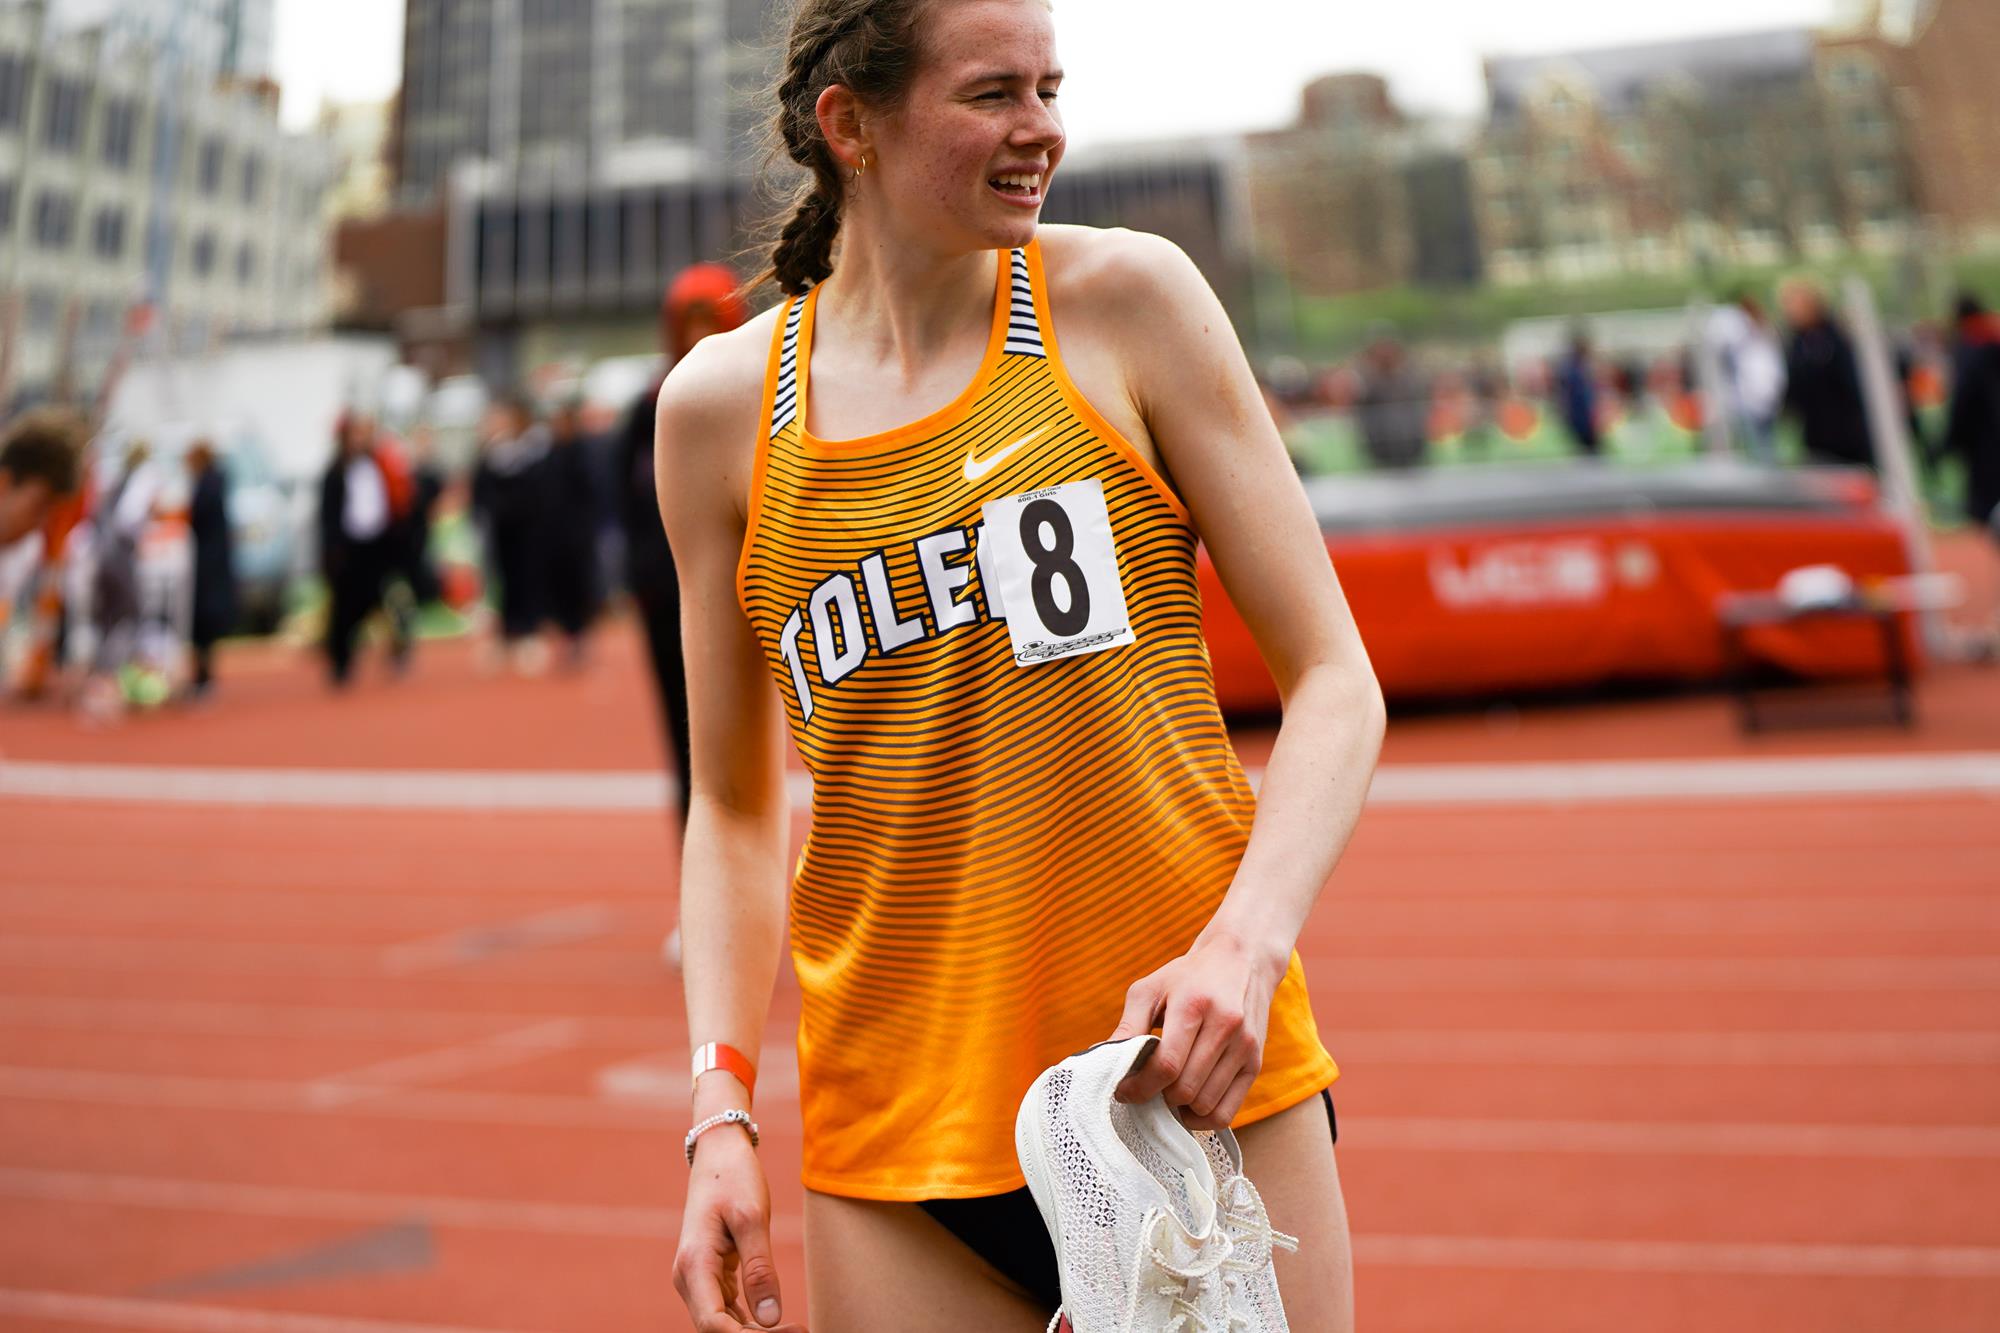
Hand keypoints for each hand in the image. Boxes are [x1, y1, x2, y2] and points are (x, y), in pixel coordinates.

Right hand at [674, 1129, 806, 1331]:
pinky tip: (778, 1322)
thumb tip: (770, 1320)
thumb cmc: (735, 1178)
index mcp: (694, 1264)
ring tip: (796, 1328)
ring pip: (722, 1322)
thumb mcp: (753, 1219)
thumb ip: (760, 1270)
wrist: (718, 1152)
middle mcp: (688, 1277)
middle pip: (717, 1328)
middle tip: (801, 1330)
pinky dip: (750, 1319)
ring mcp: (696, 1277)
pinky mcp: (708, 1274)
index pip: (714, 1324)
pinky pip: (725, 1308)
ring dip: (754, 1331)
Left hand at [1109, 932, 1287, 1131]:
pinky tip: (1187, 1103)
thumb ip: (1128, 1026)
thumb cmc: (1187, 977)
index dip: (1139, 1086)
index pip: (1166, 1065)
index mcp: (1194, 1004)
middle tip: (1144, 1088)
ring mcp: (1245, 1047)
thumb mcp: (1150, 989)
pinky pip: (1226, 1113)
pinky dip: (1201, 1118)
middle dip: (1156, 1096)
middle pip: (1184, 1089)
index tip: (1123, 1090)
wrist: (1241, 961)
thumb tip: (1103, 1061)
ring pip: (1204, 1104)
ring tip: (1165, 1090)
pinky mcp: (1255, 1063)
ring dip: (1178, 1107)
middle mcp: (1225, 1026)